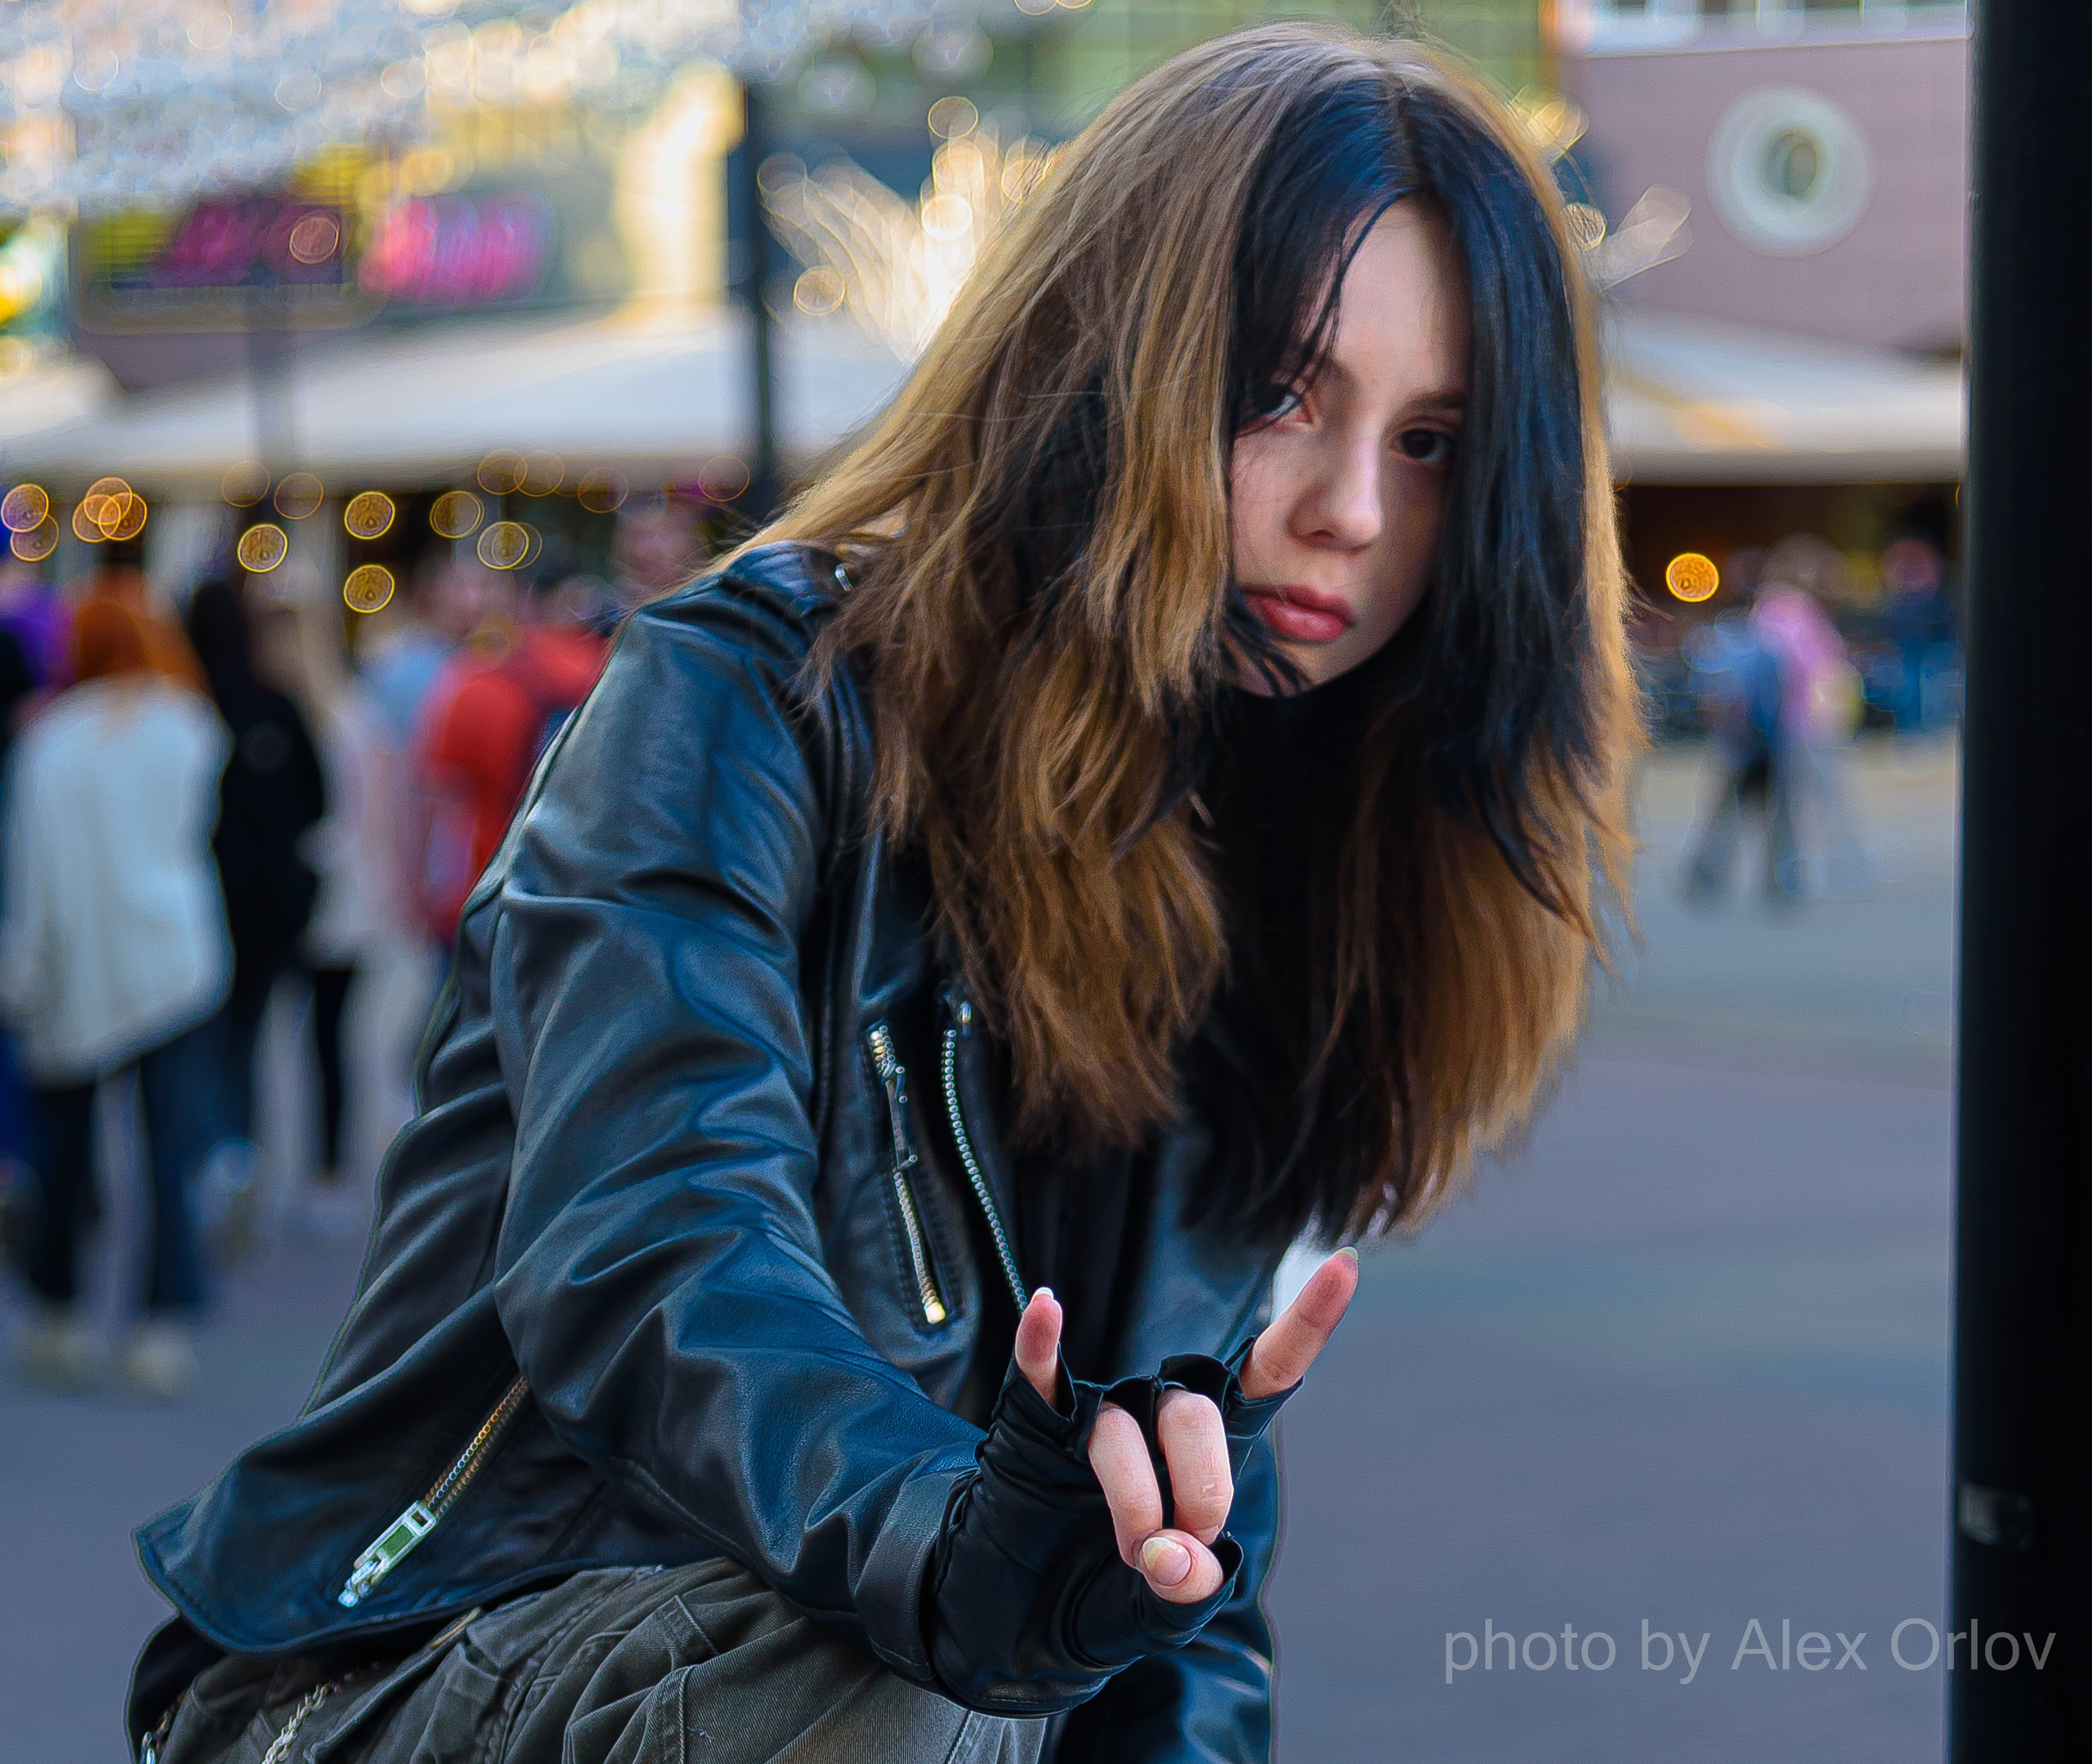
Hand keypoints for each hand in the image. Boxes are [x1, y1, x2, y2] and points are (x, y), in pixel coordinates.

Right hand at [1014, 1248, 1357, 1604]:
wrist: (1024, 1625)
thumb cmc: (1108, 1601)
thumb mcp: (1166, 1616)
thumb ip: (1187, 1592)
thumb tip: (1171, 1554)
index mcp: (1210, 1447)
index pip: (1266, 1371)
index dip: (1306, 1322)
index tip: (1344, 1265)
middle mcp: (1158, 1413)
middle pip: (1196, 1413)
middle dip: (1200, 1491)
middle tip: (1181, 1551)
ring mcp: (1097, 1413)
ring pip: (1124, 1427)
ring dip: (1135, 1502)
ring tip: (1131, 1555)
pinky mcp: (1036, 1426)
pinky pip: (1040, 1376)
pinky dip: (1041, 1344)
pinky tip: (1047, 1310)